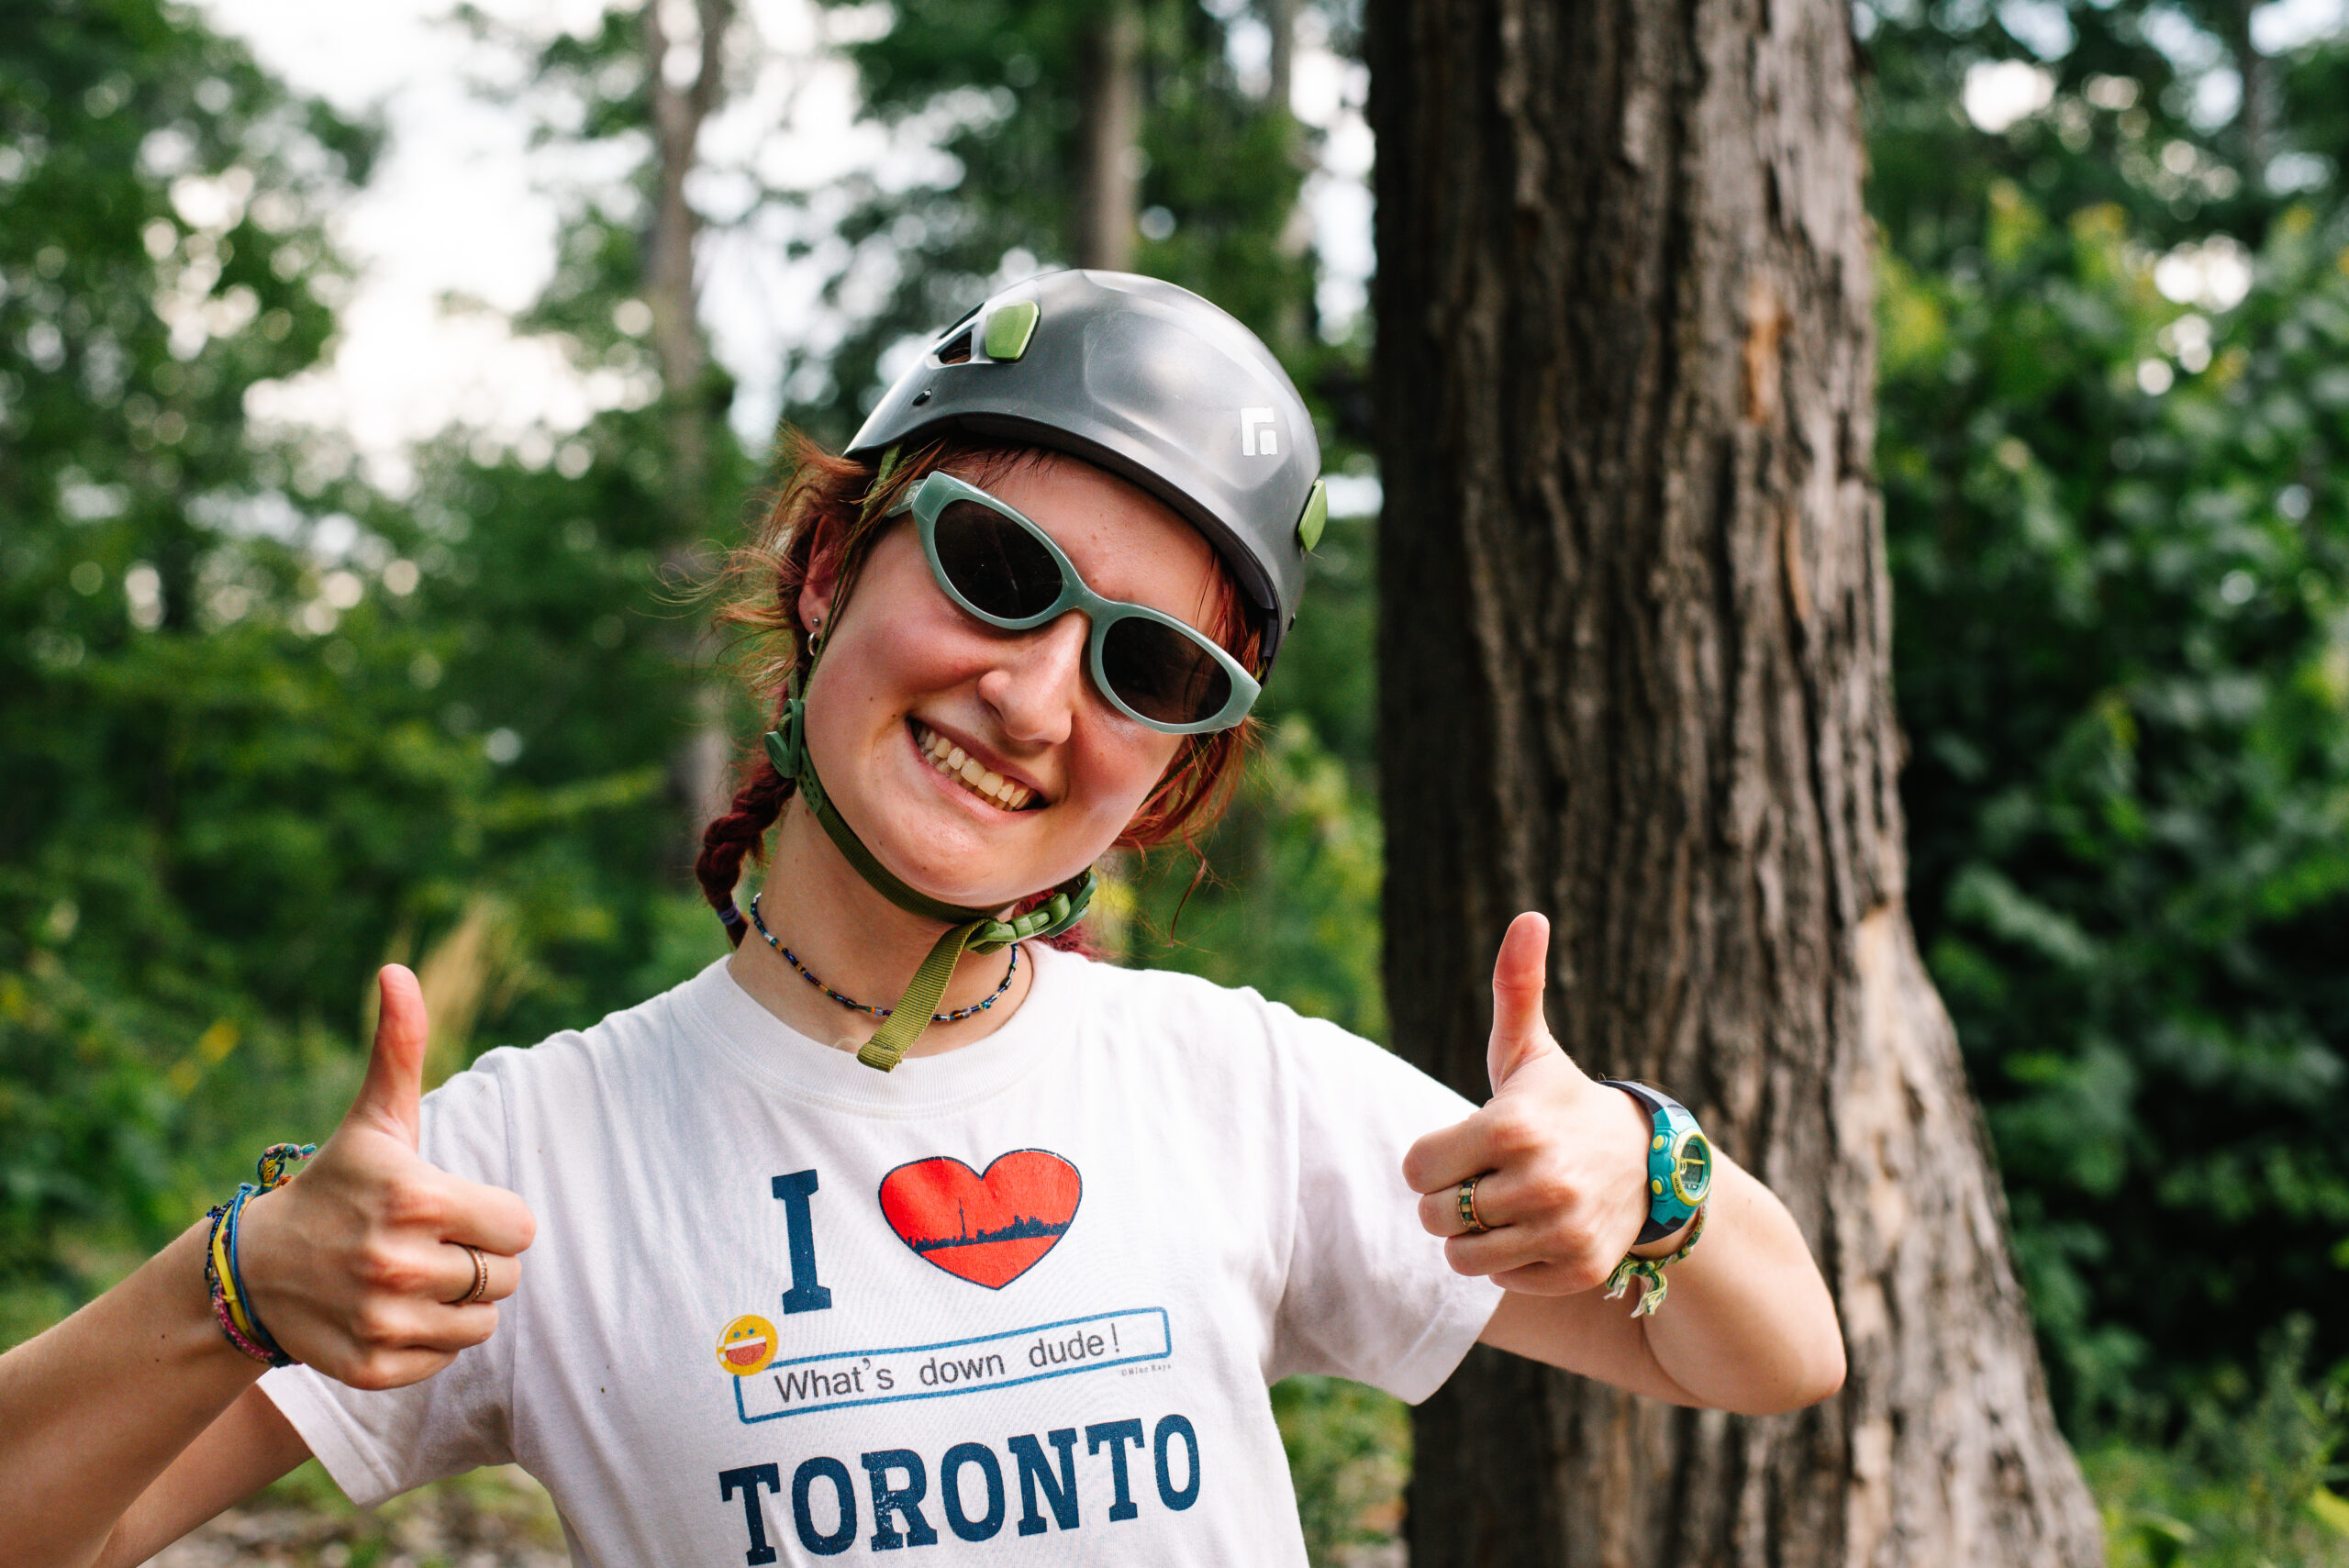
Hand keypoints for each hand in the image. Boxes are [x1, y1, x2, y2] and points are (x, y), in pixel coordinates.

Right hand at [234, 965, 535, 1389]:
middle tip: (433, 1244)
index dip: (496, 1218)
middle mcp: (399, 1263)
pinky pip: (446, 1359)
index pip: (520, 1227)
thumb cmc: (336, 1186)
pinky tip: (393, 1312)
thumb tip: (397, 970)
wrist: (253, 1270)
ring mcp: (383, 1320)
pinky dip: (429, 1342)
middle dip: (481, 1259)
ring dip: (461, 1303)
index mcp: (417, 1199)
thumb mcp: (375, 1119)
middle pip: (507, 1277)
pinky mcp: (371, 1367)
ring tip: (415, 1276)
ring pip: (483, 1323)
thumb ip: (400, 1047)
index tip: (456, 1209)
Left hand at [1401, 911, 1652, 1294]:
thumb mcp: (1532, 1051)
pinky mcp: (1576, 1269)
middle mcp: (1539, 1182)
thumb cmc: (1565, 1105)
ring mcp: (1561, 1230)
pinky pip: (1502, 1282)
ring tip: (1506, 1207)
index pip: (1417, 1168)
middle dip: (1451, 1199)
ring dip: (1473, 1237)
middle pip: (1434, 1215)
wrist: (1648, 1165)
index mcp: (1511, 1127)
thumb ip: (1516, 987)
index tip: (1466, 1146)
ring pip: (1462, 1257)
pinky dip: (1511, 1263)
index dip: (1434, 1159)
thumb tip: (1529, 917)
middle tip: (1488, 1178)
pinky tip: (1538, 1231)